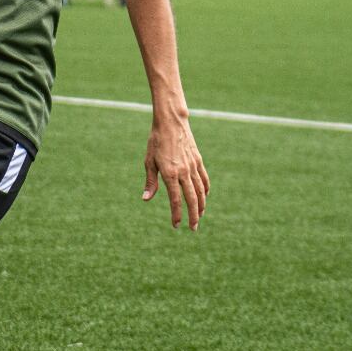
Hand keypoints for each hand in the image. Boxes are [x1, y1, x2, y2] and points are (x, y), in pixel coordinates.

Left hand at [142, 115, 208, 229]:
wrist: (171, 122)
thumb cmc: (156, 141)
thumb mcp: (149, 161)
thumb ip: (150, 182)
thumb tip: (146, 199)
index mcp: (169, 173)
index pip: (175, 200)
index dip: (176, 214)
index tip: (176, 225)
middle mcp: (184, 172)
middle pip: (192, 199)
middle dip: (193, 216)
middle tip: (192, 228)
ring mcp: (193, 166)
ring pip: (201, 191)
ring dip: (201, 206)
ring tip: (199, 216)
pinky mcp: (198, 160)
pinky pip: (204, 179)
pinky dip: (205, 190)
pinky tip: (204, 198)